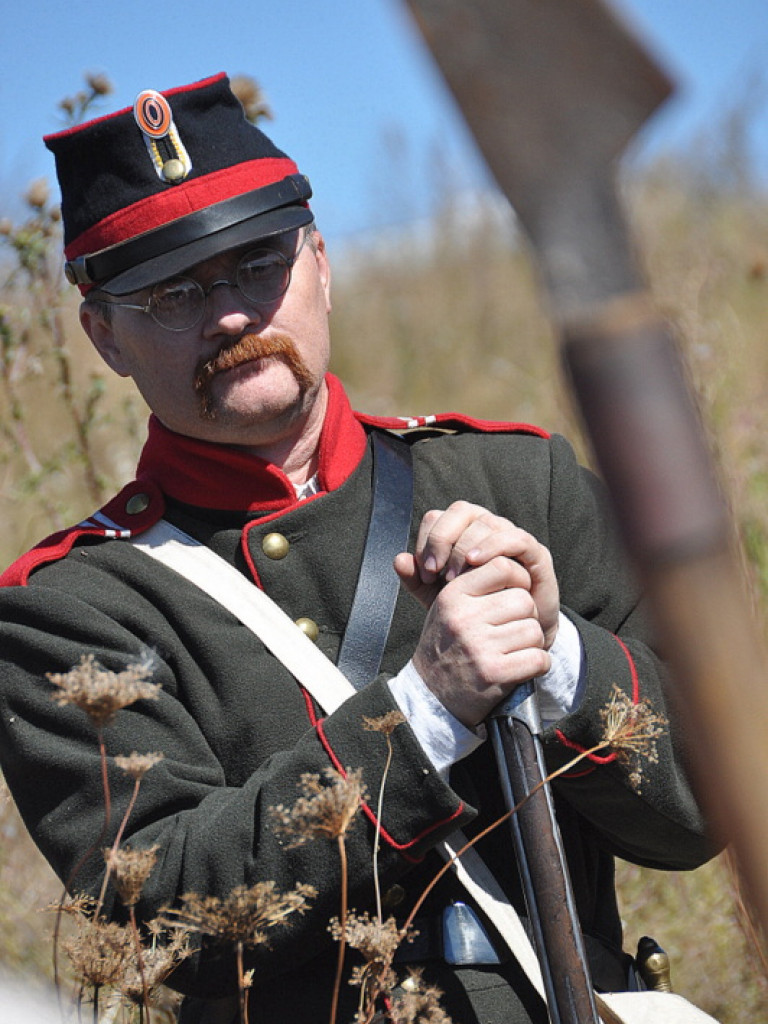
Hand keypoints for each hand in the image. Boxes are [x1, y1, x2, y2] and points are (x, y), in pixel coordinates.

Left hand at [394, 501, 558, 646]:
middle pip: (460, 512)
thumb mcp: (438, 597)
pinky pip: (514, 537)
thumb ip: (417, 579)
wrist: (508, 634)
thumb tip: (398, 559)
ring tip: (453, 577)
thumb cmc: (473, 609)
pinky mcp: (534, 552)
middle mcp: (485, 526)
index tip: (423, 572)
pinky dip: (492, 546)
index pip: (438, 517)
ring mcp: (510, 536)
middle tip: (434, 572)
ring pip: (485, 523)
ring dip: (463, 548)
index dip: (427, 540)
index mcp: (461, 531)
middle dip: (442, 540)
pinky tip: (475, 563)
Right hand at [394, 502, 559, 726]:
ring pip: (534, 630)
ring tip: (512, 650)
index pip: (502, 567)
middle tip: (510, 631)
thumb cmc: (443, 648)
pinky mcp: (495, 672)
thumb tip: (418, 555)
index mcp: (453, 596)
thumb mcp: (442, 609)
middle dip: (525, 617)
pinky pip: (538, 658)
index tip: (513, 594)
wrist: (431, 699)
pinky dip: (536, 665)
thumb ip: (459, 580)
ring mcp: (479, 646)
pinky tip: (520, 668)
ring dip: (531, 643)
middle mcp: (464, 618)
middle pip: (524, 600)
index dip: (517, 579)